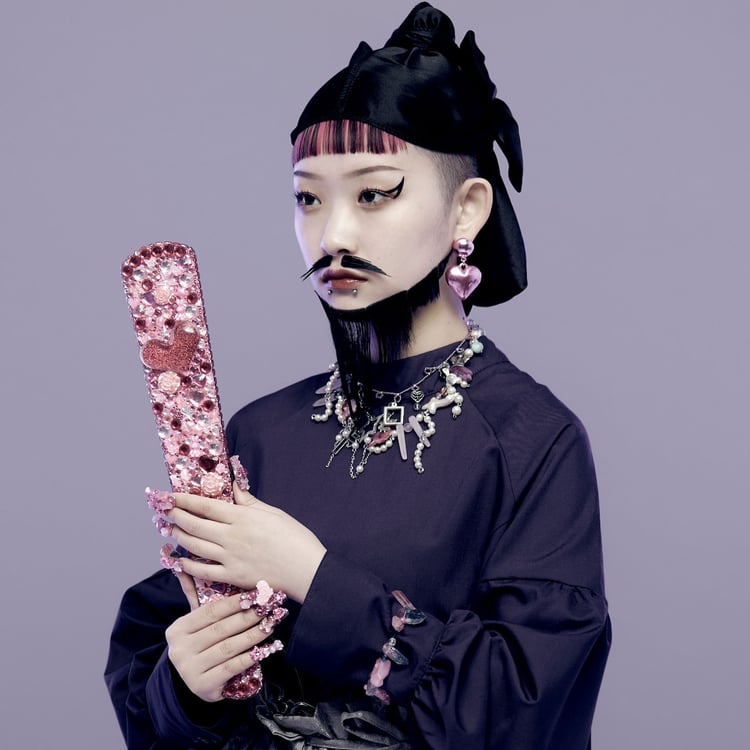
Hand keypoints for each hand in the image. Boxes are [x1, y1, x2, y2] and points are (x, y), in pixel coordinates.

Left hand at [166, 483, 325, 602]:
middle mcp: (231, 537)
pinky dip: (188, 565)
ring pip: (195, 546)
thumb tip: (233, 488)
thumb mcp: (273, 513)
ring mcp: (230, 558)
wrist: (306, 570)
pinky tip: (180, 560)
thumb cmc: (295, 539)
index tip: (171, 496)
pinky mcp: (232, 577)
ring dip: (179, 537)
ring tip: (170, 529)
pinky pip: (203, 571)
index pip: (206, 506)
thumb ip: (249, 502)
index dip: (184, 500)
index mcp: (242, 517)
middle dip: (176, 516)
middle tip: (164, 511)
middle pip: (194, 525)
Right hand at [166, 573, 271, 702]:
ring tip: (271, 624)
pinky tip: (265, 649)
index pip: (211, 612)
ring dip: (253, 635)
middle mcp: (180, 650)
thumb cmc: (200, 643)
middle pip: (221, 629)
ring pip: (229, 648)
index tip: (256, 594)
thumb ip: (194, 594)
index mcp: (178, 629)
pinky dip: (250, 657)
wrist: (192, 682)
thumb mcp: (195, 622)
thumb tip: (183, 563)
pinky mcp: (204, 687)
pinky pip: (232, 668)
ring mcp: (190, 670)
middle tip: (269, 607)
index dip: (235, 602)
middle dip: (248, 616)